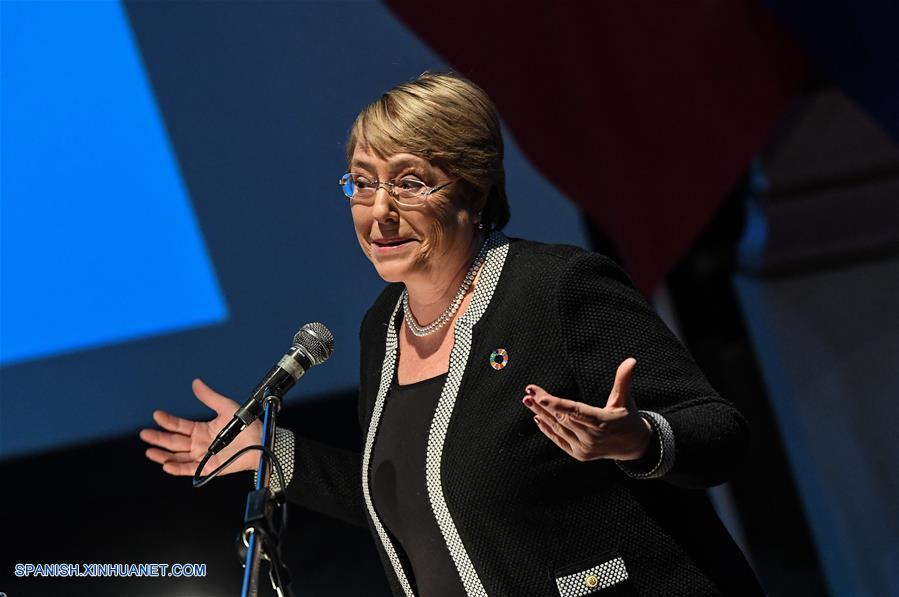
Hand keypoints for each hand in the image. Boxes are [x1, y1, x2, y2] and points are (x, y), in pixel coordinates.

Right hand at [139, 378, 261, 476]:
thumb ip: (209, 397)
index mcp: (201, 430)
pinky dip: (177, 468)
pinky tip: (166, 465)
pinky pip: (189, 470)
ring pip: (177, 457)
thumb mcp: (225, 407)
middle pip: (174, 442)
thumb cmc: (246, 425)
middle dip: (158, 438)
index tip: (156, 414)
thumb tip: (196, 383)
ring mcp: (202, 456)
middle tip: (144, 433)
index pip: (179, 426)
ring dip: (163, 455)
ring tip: (149, 451)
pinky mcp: (208, 468)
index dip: (168, 421)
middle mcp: (199, 444)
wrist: (260, 441)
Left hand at [521, 358, 651, 461]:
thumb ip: (623, 380)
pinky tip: (537, 417)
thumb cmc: (628, 417)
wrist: (633, 446)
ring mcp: (585, 448)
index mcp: (603, 421)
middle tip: (529, 391)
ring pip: (558, 428)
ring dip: (541, 414)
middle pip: (562, 417)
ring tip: (527, 400)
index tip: (541, 397)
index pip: (576, 411)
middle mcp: (592, 437)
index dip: (558, 404)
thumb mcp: (625, 399)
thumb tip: (631, 360)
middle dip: (543, 403)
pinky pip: (559, 440)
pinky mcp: (579, 455)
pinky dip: (547, 429)